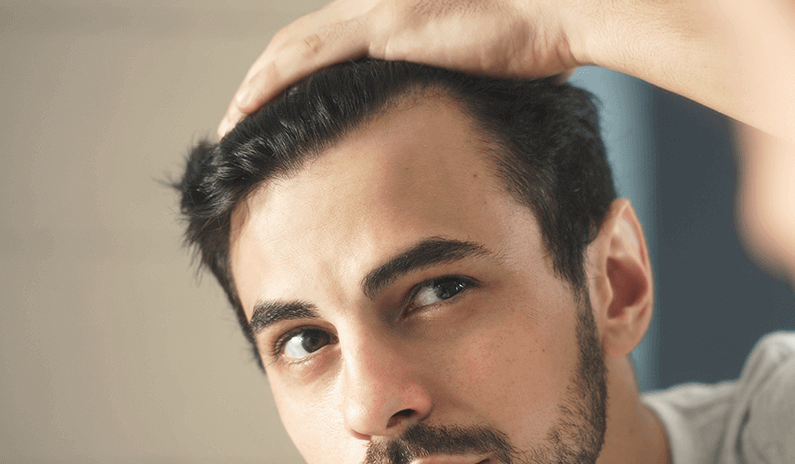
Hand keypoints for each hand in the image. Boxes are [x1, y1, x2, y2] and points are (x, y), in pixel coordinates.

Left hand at [218, 0, 580, 135]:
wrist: (562, 13)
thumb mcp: (492, 69)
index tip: (281, 108)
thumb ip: (464, 84)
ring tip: (232, 121)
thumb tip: (471, 118)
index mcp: (402, 12)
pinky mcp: (386, 27)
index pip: (333, 39)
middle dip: (265, 79)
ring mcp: (380, 10)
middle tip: (241, 117)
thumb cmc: (542, 41)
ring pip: (294, 46)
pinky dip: (272, 82)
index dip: (298, 71)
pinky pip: (311, 57)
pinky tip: (247, 107)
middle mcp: (381, 3)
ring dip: (256, 84)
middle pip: (302, 40)